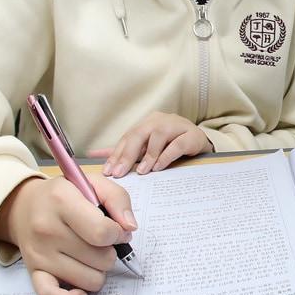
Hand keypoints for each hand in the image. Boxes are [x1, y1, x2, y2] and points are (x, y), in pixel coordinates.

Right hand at [0, 174, 136, 294]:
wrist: (23, 206)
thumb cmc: (65, 196)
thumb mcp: (93, 183)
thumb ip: (118, 199)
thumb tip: (129, 228)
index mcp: (62, 202)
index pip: (102, 232)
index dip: (118, 234)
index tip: (115, 230)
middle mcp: (47, 229)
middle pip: (101, 259)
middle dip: (110, 252)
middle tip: (100, 242)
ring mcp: (39, 254)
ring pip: (90, 280)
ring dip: (98, 271)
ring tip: (89, 256)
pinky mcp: (33, 273)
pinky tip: (80, 291)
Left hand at [89, 112, 210, 175]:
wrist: (200, 142)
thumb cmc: (170, 145)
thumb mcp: (146, 148)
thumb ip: (124, 151)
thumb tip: (94, 154)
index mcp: (147, 122)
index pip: (128, 137)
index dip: (116, 154)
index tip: (107, 171)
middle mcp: (160, 120)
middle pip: (140, 134)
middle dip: (127, 155)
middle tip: (119, 173)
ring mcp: (177, 126)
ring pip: (158, 137)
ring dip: (148, 156)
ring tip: (141, 172)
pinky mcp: (192, 135)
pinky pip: (177, 144)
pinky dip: (166, 156)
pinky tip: (159, 167)